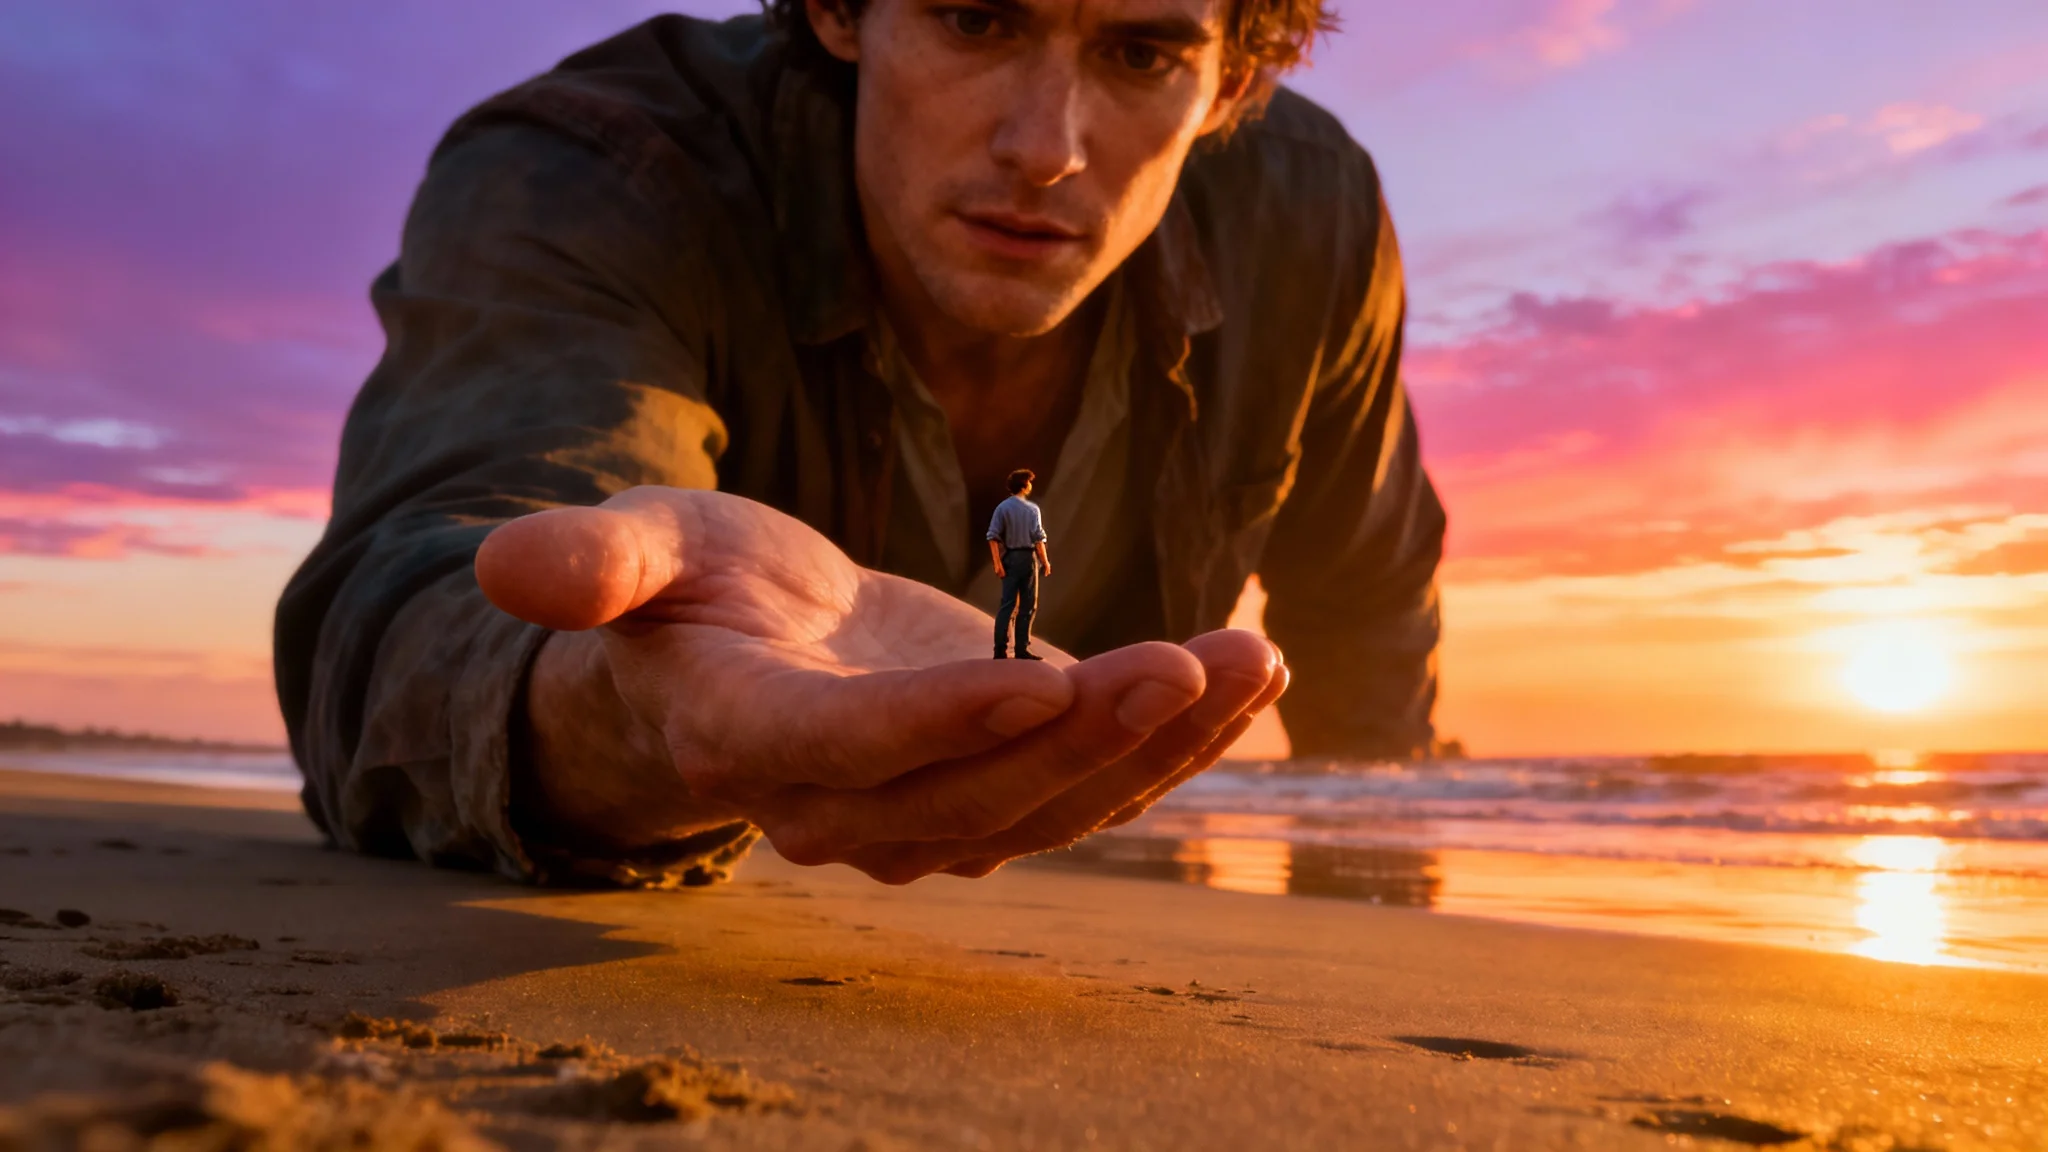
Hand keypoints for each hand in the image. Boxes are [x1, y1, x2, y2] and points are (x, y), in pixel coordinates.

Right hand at [476, 486, 1286, 883]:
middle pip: (975, 788)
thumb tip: (504, 566)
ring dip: (1158, 744)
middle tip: (1191, 661)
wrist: (731, 650)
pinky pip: (1089, 785)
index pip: (848, 747)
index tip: (1039, 679)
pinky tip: (1249, 675)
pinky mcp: (994, 782)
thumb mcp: (636, 548)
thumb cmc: (679, 591)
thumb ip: (593, 561)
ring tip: (1252, 663)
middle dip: (1090, 734)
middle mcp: (843, 802)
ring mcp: (927, 808)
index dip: (939, 724)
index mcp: (748, 735)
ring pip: (1051, 803)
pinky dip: (1174, 741)